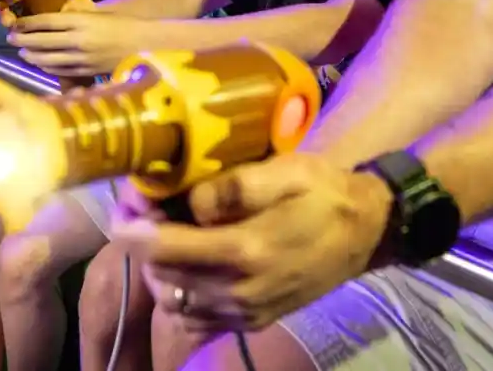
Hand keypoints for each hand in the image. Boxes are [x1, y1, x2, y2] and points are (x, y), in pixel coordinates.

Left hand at [7, 7, 134, 76]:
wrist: (145, 44)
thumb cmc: (124, 25)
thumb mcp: (100, 14)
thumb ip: (78, 16)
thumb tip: (57, 16)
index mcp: (82, 21)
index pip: (47, 22)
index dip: (28, 23)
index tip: (15, 24)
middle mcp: (79, 39)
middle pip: (42, 41)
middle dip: (23, 41)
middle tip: (11, 39)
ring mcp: (82, 58)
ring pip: (48, 59)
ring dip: (32, 56)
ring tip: (23, 53)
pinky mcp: (87, 72)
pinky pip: (61, 70)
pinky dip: (48, 68)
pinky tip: (42, 65)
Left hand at [112, 153, 391, 332]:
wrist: (367, 232)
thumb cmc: (323, 191)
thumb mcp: (284, 171)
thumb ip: (233, 185)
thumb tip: (190, 202)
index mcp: (245, 250)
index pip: (163, 249)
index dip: (132, 227)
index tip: (125, 202)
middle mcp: (239, 290)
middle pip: (162, 276)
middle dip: (140, 243)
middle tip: (140, 210)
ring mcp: (246, 311)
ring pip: (174, 301)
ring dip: (158, 269)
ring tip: (162, 233)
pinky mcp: (253, 320)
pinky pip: (196, 318)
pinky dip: (180, 293)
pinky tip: (188, 262)